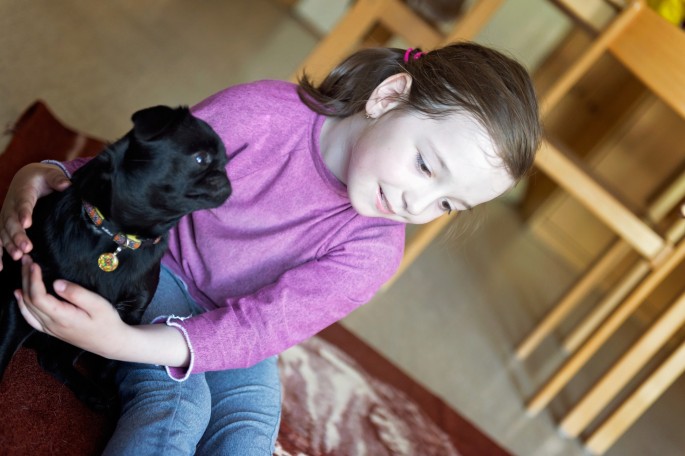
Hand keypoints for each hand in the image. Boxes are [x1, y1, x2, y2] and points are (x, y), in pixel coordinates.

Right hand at [0, 163, 70, 269]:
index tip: (27, 222)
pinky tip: (1, 267)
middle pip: (11, 221)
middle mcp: (11, 206)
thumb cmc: (41, 178)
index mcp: (23, 192)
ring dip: (9, 245)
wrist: (26, 178)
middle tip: (26, 248)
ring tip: (18, 256)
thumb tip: (66, 184)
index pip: (23, 203)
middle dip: (17, 235)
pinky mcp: (4, 224)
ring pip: (3, 232)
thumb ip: (57, 179)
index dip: (24, 212)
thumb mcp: (50, 174)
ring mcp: (6, 216)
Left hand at [15, 256, 129, 359]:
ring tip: (23, 271)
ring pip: (26, 308)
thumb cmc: (107, 322)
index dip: (33, 279)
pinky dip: (22, 305)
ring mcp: (50, 329)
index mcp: (62, 317)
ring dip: (23, 288)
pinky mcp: (52, 330)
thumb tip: (56, 283)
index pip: (38, 297)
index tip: (34, 263)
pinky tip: (20, 295)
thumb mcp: (98, 305)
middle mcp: (51, 325)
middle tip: (26, 260)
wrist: (110, 343)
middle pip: (29, 300)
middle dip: (26, 278)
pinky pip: (30, 317)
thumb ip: (77, 293)